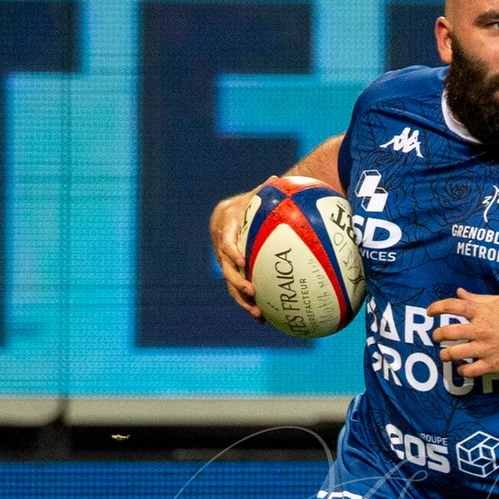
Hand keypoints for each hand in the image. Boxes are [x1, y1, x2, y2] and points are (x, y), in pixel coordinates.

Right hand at [209, 188, 263, 319]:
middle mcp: (221, 248)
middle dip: (237, 282)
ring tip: (257, 313)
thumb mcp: (255, 196)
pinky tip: (262, 319)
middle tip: (251, 290)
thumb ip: (264, 192)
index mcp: (225, 228)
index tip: (242, 261)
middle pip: (226, 269)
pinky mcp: (232, 273)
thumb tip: (277, 179)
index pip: (226, 242)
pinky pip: (238, 290)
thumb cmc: (247, 204)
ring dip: (242, 300)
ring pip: (230, 284)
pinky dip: (248, 303)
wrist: (229, 215)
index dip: (232, 252)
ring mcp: (225, 263)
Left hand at [427, 289, 498, 378]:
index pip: (452, 306)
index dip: (436, 308)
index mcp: (481, 311)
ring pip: (454, 353)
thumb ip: (478, 298)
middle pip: (448, 332)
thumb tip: (460, 292)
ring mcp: (485, 348)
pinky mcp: (492, 364)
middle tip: (436, 337)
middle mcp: (480, 329)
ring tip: (445, 355)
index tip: (430, 313)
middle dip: (437, 335)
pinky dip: (462, 370)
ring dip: (445, 355)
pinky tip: (462, 367)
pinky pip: (469, 370)